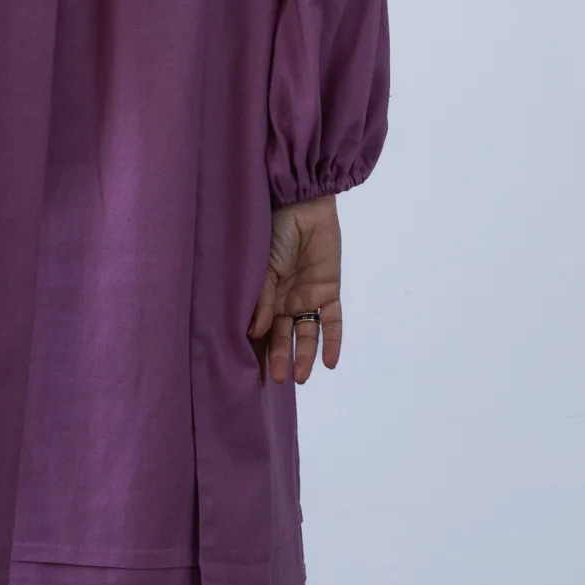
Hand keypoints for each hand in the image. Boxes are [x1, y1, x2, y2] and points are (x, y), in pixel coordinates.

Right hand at [247, 196, 342, 385]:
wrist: (302, 205)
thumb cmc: (274, 230)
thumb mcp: (262, 267)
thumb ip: (262, 299)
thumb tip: (255, 333)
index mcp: (263, 294)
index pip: (261, 328)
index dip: (258, 349)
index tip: (252, 371)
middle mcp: (284, 300)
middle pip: (283, 335)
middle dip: (280, 357)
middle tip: (278, 379)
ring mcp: (307, 296)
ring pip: (306, 333)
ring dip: (304, 354)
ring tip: (299, 377)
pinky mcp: (329, 291)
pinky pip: (332, 321)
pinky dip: (332, 341)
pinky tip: (329, 363)